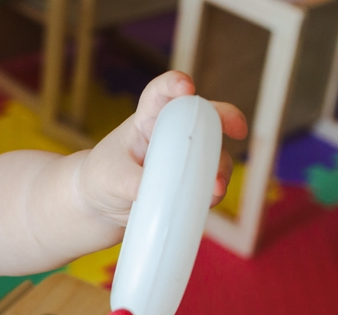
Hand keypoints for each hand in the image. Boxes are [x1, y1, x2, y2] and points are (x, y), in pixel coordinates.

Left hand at [78, 71, 247, 226]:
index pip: (160, 94)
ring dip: (221, 166)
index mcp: (146, 119)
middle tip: (236, 129)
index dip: (174, 85)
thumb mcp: (110, 179)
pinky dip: (213, 190)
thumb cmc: (101, 179)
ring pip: (213, 154)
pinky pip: (208, 182)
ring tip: (217, 186)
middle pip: (204, 117)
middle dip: (225, 118)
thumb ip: (132, 182)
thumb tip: (154, 192)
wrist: (100, 205)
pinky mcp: (188, 181)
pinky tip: (211, 199)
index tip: (187, 88)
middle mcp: (171, 133)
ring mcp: (184, 156)